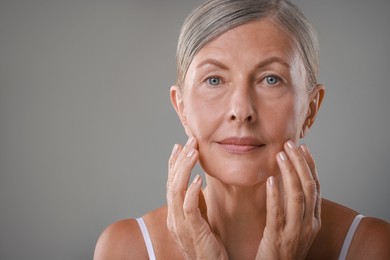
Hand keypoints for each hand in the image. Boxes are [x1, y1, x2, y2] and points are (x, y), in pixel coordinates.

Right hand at [166, 137, 227, 259]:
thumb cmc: (208, 246)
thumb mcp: (201, 220)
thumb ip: (196, 204)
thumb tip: (197, 185)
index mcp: (175, 214)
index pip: (171, 183)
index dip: (174, 164)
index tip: (179, 146)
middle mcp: (174, 217)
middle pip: (172, 183)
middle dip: (180, 160)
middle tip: (189, 141)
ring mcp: (181, 225)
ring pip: (176, 191)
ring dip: (184, 169)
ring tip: (193, 152)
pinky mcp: (193, 231)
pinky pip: (188, 208)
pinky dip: (192, 191)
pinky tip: (198, 179)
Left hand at [256, 141, 320, 259]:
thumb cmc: (282, 249)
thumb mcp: (294, 227)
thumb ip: (293, 207)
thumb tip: (284, 181)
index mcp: (313, 221)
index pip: (316, 187)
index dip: (311, 166)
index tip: (304, 148)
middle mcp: (308, 224)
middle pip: (309, 187)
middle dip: (300, 163)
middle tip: (290, 144)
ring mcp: (295, 232)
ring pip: (297, 196)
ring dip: (289, 173)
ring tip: (281, 155)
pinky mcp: (278, 238)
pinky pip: (277, 213)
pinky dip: (275, 195)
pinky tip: (270, 180)